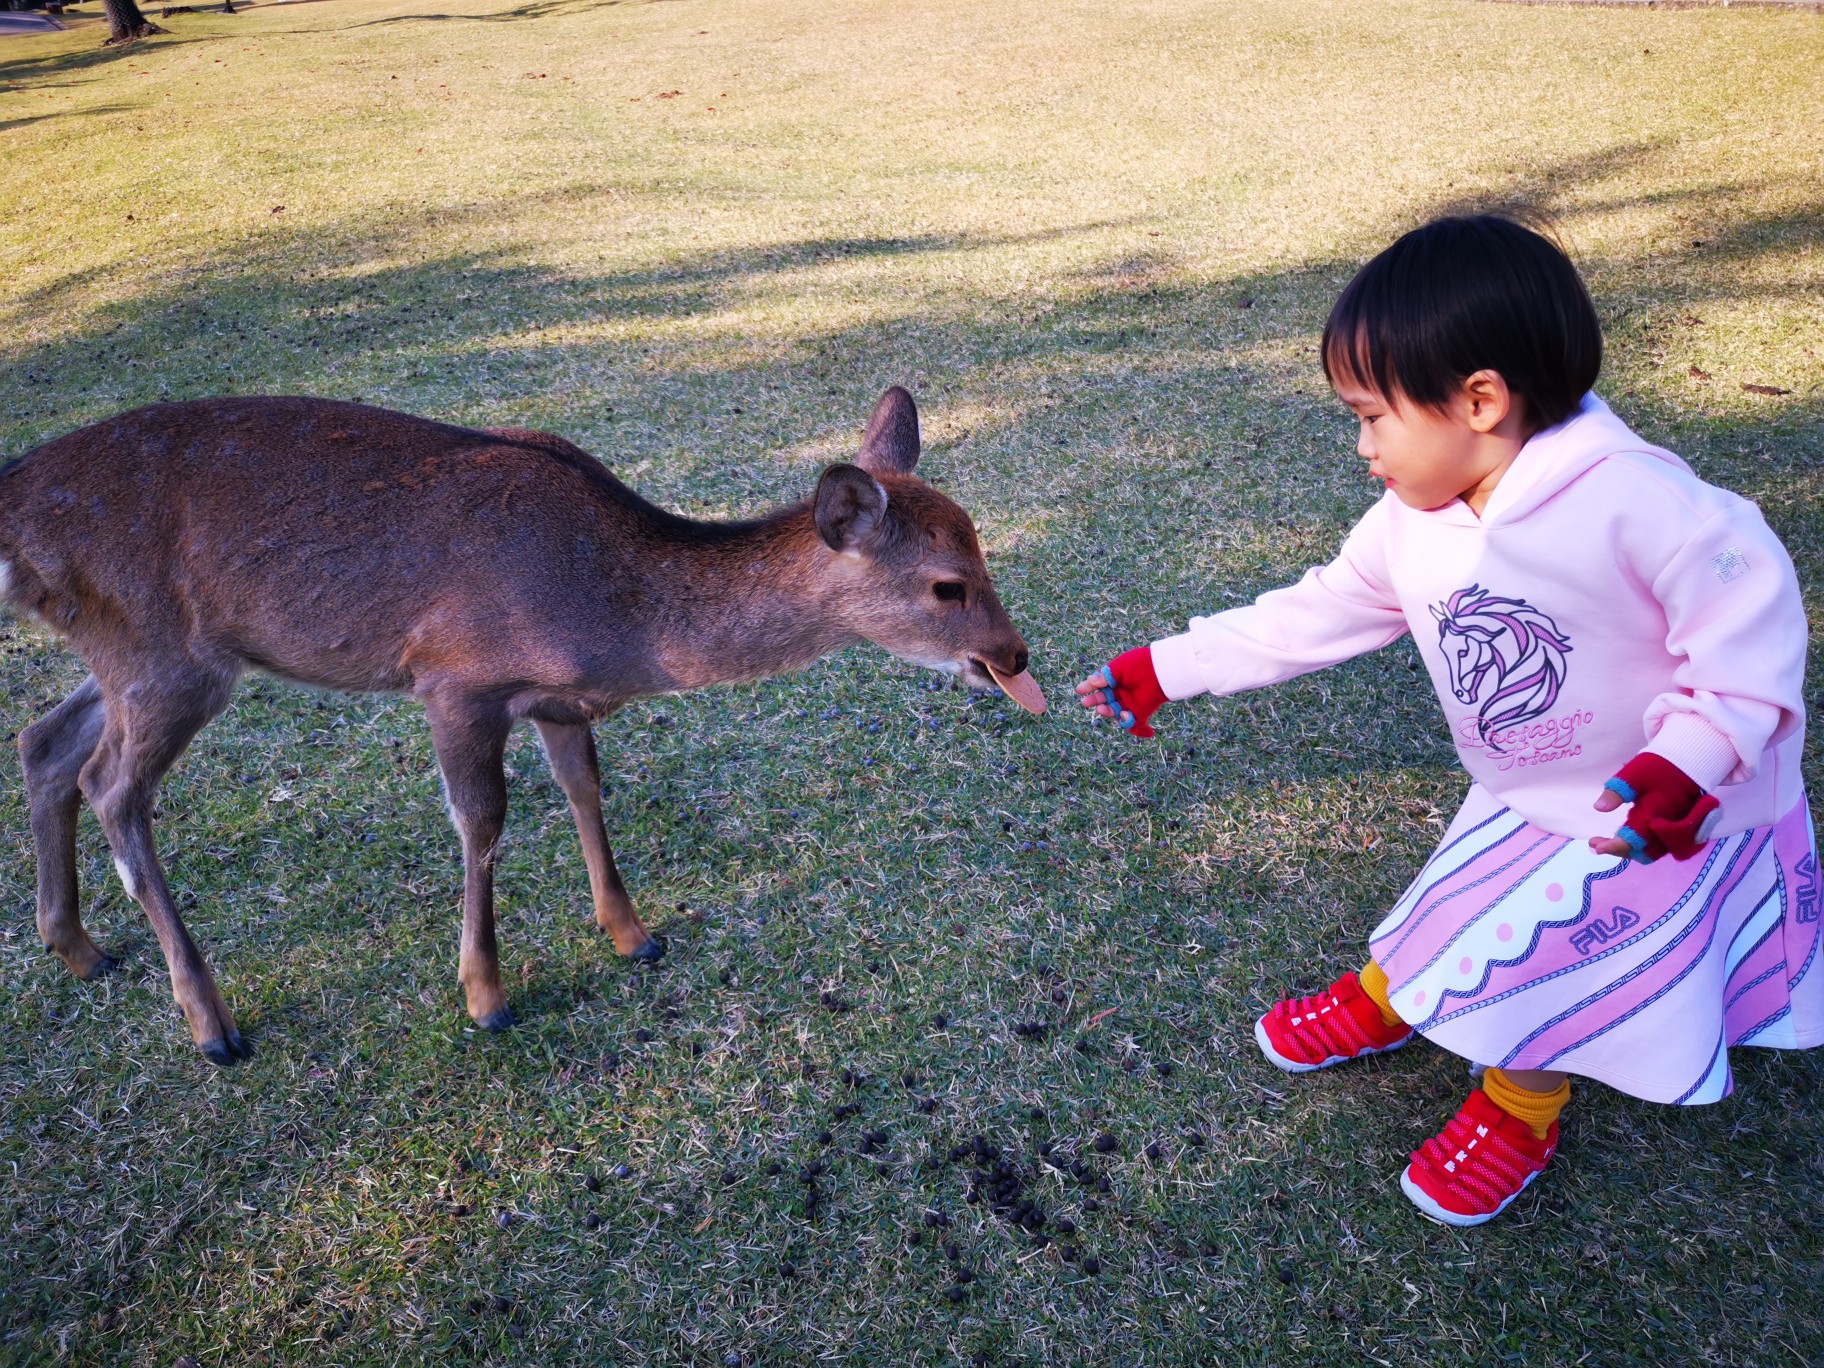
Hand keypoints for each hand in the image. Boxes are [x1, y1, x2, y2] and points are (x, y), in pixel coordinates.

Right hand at [1074, 646, 1166, 738]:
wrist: (1160, 670)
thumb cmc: (1140, 664)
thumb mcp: (1119, 667)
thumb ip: (1105, 675)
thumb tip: (1091, 681)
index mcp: (1117, 679)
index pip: (1100, 685)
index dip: (1089, 688)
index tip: (1079, 690)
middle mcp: (1123, 692)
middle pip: (1105, 700)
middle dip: (1096, 701)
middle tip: (1087, 702)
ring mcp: (1131, 703)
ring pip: (1115, 712)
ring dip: (1107, 712)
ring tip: (1103, 708)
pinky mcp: (1141, 713)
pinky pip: (1132, 724)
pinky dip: (1128, 723)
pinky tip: (1124, 716)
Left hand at [1589, 753, 1720, 862]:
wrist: (1689, 762)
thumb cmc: (1658, 767)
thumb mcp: (1633, 774)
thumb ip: (1617, 792)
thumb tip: (1599, 808)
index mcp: (1655, 816)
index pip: (1632, 840)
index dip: (1613, 846)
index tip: (1596, 847)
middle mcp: (1667, 828)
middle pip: (1642, 852)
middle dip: (1619, 851)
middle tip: (1595, 843)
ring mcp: (1675, 830)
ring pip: (1652, 851)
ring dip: (1630, 850)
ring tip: (1605, 841)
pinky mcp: (1678, 829)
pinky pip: (1660, 844)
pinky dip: (1642, 845)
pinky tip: (1626, 835)